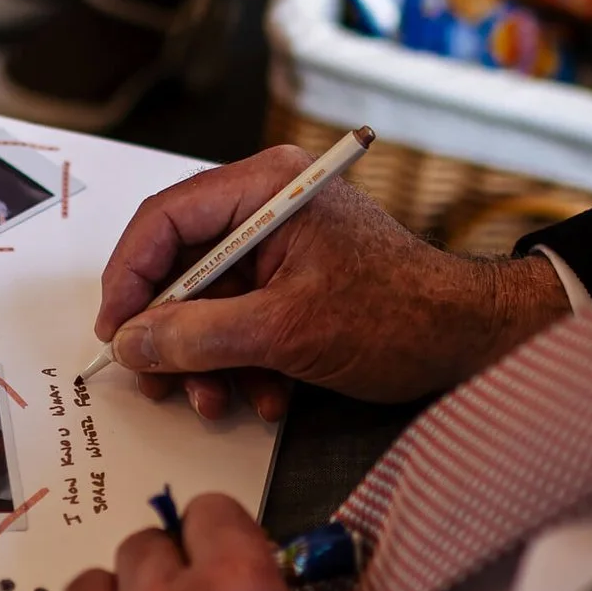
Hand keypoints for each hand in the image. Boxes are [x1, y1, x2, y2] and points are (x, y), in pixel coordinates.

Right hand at [96, 147, 571, 417]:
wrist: (476, 341)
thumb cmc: (400, 317)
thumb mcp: (284, 333)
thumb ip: (197, 336)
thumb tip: (132, 342)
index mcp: (266, 188)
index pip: (164, 220)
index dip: (129, 279)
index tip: (115, 333)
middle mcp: (271, 206)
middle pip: (184, 265)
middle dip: (171, 333)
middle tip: (158, 381)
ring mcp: (287, 245)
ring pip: (213, 302)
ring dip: (209, 360)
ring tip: (216, 401)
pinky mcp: (301, 282)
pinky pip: (248, 318)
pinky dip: (247, 362)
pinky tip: (267, 398)